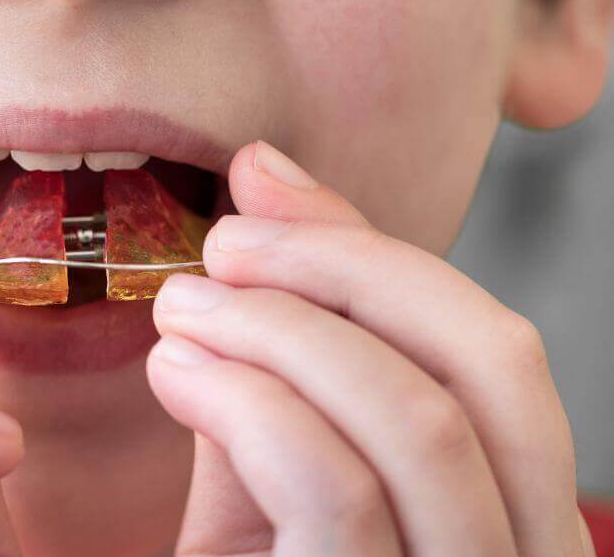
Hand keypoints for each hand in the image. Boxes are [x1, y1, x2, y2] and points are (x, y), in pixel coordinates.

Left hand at [147, 142, 594, 556]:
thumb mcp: (272, 449)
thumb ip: (291, 328)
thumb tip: (269, 168)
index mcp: (504, 509)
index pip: (491, 349)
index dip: (377, 249)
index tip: (258, 196)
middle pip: (494, 361)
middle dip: (349, 269)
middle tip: (225, 246)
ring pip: (421, 421)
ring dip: (281, 328)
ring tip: (178, 310)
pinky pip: (333, 486)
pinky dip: (246, 398)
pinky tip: (174, 373)